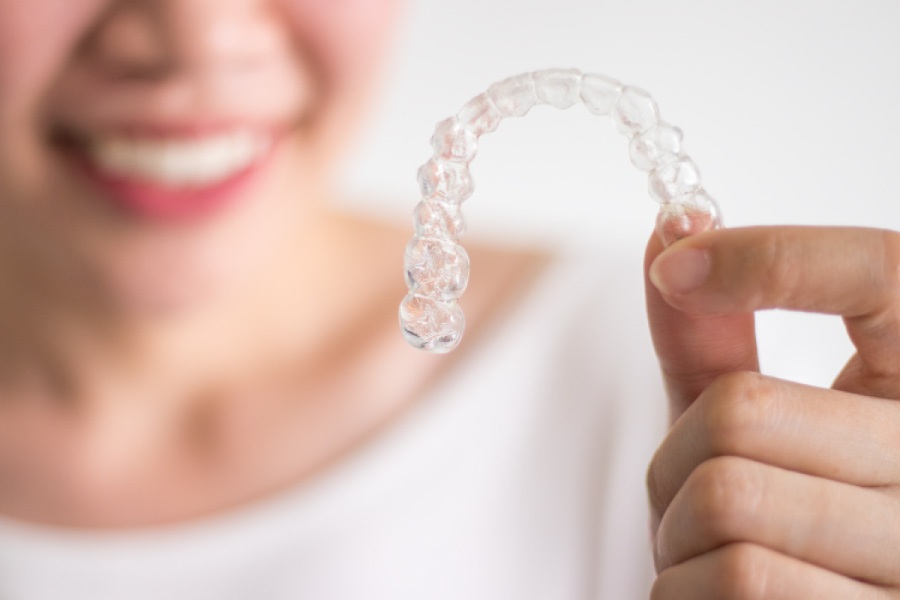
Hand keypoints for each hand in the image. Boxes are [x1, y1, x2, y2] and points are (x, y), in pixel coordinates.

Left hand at [644, 226, 899, 598]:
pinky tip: (716, 598)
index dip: (774, 256)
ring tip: (706, 551)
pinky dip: (683, 590)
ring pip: (728, 497)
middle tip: (689, 491)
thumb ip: (711, 335)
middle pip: (744, 408)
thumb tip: (670, 228)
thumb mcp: (742, 421)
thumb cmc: (768, 518)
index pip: (885, 273)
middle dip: (675, 453)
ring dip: (675, 529)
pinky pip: (736, 580)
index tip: (678, 263)